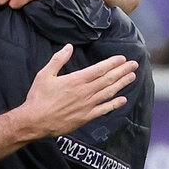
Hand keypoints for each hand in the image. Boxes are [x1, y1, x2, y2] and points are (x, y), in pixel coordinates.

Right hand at [15, 45, 136, 138]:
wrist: (34, 121)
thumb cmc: (38, 98)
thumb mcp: (44, 75)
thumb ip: (58, 60)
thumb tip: (68, 47)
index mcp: (75, 80)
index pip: (99, 69)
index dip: (112, 63)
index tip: (122, 59)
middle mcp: (85, 92)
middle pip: (108, 79)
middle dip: (122, 71)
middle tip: (134, 65)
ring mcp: (87, 105)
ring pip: (109, 92)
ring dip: (122, 84)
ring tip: (132, 77)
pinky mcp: (86, 117)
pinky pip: (104, 109)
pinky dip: (114, 104)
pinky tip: (123, 99)